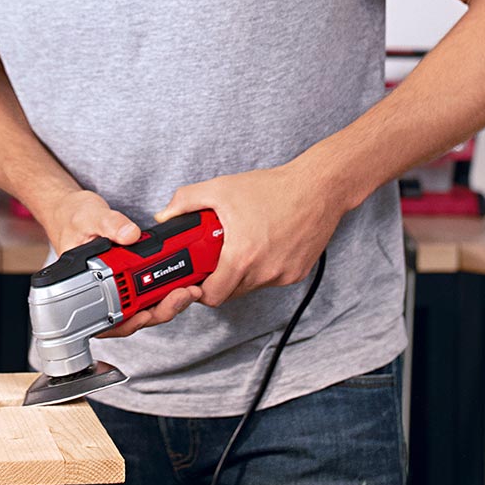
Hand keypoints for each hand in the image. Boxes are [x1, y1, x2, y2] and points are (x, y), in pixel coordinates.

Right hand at [33, 188, 200, 339]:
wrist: (70, 210)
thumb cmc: (72, 218)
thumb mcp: (90, 216)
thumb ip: (110, 224)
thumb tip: (131, 235)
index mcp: (86, 283)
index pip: (105, 318)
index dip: (128, 323)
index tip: (147, 315)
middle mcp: (102, 290)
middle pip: (132, 317)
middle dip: (161, 311)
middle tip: (182, 295)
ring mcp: (117, 286)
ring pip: (143, 309)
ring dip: (167, 303)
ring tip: (189, 291)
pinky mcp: (129, 277)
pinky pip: (148, 293)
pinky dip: (166, 291)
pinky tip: (182, 283)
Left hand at [155, 164, 341, 306]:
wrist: (319, 188)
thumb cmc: (273, 189)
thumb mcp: (221, 188)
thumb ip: (186, 201)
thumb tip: (165, 215)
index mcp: (242, 257)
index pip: (213, 296)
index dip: (200, 290)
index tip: (197, 276)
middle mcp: (264, 272)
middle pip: (231, 292)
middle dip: (219, 279)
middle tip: (216, 258)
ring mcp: (283, 275)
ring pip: (252, 286)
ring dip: (242, 273)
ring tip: (242, 244)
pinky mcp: (298, 273)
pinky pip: (272, 279)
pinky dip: (263, 268)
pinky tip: (264, 243)